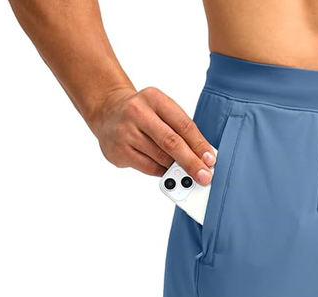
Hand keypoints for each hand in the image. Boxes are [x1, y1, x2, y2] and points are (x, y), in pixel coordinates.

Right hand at [88, 86, 215, 181]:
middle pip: (171, 142)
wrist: (107, 111)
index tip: (210, 159)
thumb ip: (180, 129)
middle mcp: (138, 112)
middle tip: (204, 176)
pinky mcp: (119, 150)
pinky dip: (161, 172)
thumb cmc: (142, 113)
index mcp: (154, 98)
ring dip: (176, 169)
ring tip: (186, 174)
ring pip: (160, 157)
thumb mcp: (161, 110)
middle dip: (191, 162)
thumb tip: (202, 157)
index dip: (199, 144)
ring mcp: (126, 131)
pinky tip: (166, 171)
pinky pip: (148, 167)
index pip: (183, 124)